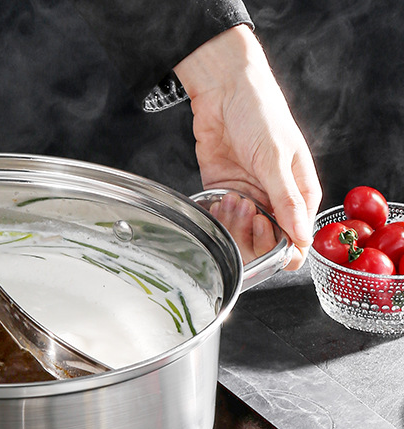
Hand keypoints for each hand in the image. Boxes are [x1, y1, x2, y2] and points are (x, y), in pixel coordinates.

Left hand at [174, 25, 321, 269]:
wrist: (224, 90)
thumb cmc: (260, 113)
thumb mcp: (276, 158)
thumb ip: (286, 200)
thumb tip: (302, 238)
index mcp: (300, 193)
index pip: (297, 237)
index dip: (283, 249)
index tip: (268, 237)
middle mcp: (274, 199)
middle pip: (266, 241)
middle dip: (253, 234)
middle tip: (248, 209)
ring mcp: (248, 197)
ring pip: (240, 232)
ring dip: (234, 223)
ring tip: (232, 197)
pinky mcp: (221, 192)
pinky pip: (219, 218)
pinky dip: (217, 217)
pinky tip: (218, 201)